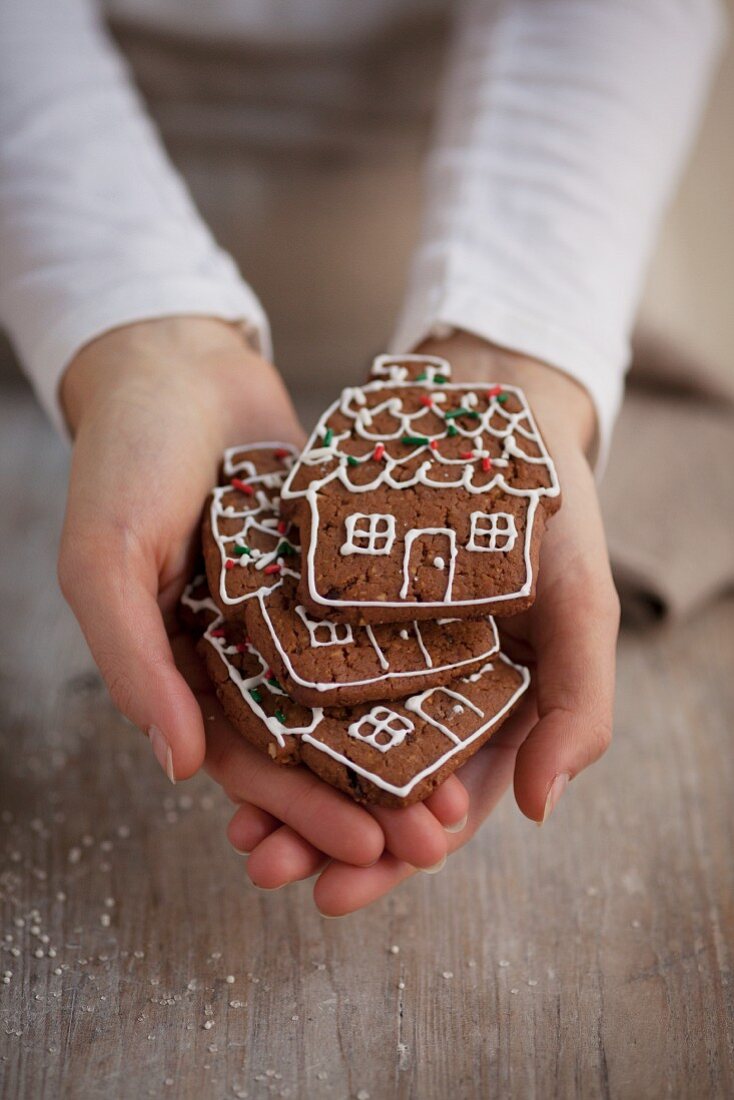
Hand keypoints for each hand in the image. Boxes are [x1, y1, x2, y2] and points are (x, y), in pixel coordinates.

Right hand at [57, 317, 465, 877]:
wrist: (178, 363)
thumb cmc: (123, 458)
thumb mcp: (105, 559)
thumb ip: (133, 660)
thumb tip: (176, 767)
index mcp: (184, 666)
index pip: (246, 757)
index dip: (302, 808)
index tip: (367, 848)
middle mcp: (241, 650)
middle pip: (312, 742)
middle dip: (366, 797)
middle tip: (433, 841)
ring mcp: (291, 612)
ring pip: (353, 696)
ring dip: (400, 746)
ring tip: (461, 788)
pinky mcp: (333, 570)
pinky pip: (377, 626)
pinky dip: (412, 664)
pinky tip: (466, 693)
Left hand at [225, 332, 619, 914]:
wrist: (491, 408)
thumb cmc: (551, 509)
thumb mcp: (581, 602)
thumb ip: (575, 704)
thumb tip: (539, 811)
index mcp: (485, 707)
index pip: (442, 803)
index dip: (395, 853)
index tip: (342, 890)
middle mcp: (424, 690)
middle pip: (371, 783)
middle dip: (321, 835)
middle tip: (268, 869)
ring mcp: (372, 649)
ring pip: (323, 735)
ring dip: (282, 786)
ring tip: (235, 827)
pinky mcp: (323, 604)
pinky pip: (287, 662)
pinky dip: (260, 703)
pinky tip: (220, 731)